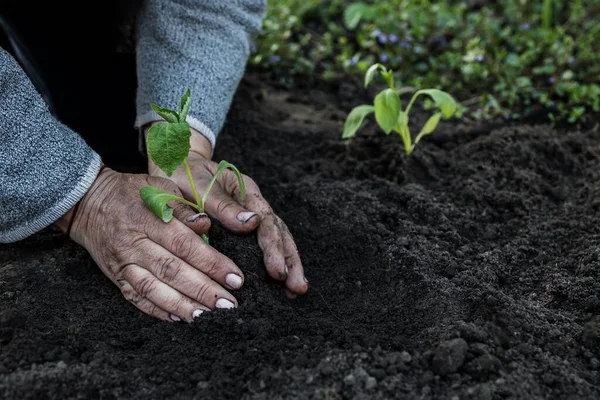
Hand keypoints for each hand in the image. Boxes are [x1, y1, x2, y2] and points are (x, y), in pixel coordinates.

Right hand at [56, 167, 243, 321]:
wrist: (88, 202)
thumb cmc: (132, 192)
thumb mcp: (159, 186)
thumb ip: (183, 206)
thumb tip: (205, 225)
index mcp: (147, 218)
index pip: (184, 244)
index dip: (211, 263)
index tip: (235, 278)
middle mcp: (133, 243)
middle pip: (172, 271)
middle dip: (203, 290)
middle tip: (229, 305)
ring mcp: (122, 263)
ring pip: (154, 289)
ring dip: (183, 306)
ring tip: (209, 317)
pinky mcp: (115, 277)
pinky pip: (136, 298)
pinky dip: (157, 310)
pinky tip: (179, 319)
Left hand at [147, 128, 308, 297]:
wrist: (175, 167)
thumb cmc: (183, 175)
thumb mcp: (198, 185)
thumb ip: (223, 205)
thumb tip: (251, 223)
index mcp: (247, 192)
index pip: (267, 222)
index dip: (273, 248)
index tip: (277, 271)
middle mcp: (254, 205)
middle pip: (280, 233)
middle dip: (290, 261)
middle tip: (297, 287)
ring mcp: (251, 217)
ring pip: (278, 240)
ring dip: (289, 265)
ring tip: (296, 290)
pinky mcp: (244, 229)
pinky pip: (264, 246)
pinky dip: (276, 263)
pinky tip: (282, 284)